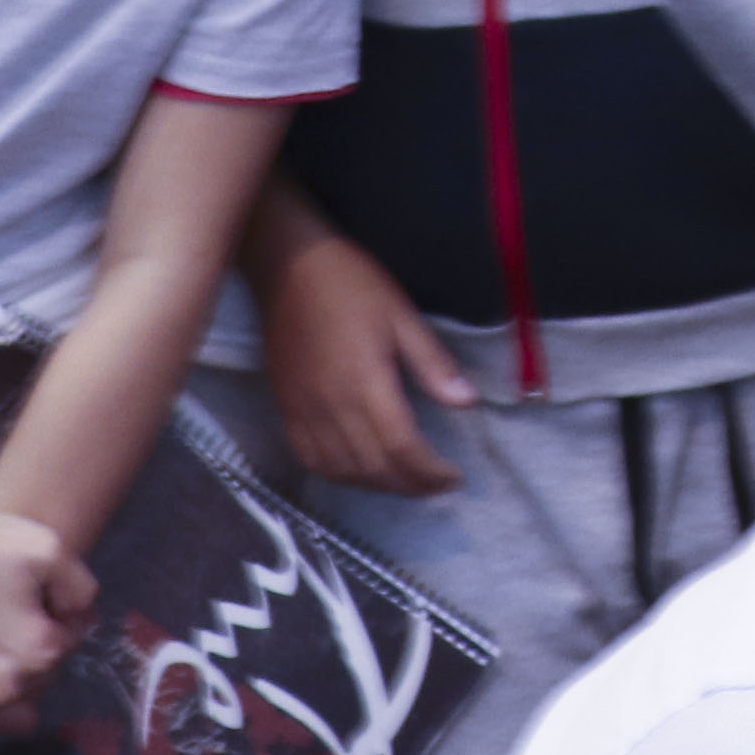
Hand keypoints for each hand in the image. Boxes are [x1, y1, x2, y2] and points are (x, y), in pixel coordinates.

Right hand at [265, 229, 468, 494]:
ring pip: (341, 471)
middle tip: (438, 486)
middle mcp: (331, 407)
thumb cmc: (352, 284)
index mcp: (365, 383)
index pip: (401, 447)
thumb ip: (433, 364)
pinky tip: (361, 472)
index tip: (455, 478)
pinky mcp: (285, 409)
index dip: (429, 472)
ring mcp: (303, 411)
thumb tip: (468, 402)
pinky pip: (311, 459)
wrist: (287, 268)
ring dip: (378, 486)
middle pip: (373, 468)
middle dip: (410, 486)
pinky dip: (340, 476)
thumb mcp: (402, 316)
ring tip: (408, 482)